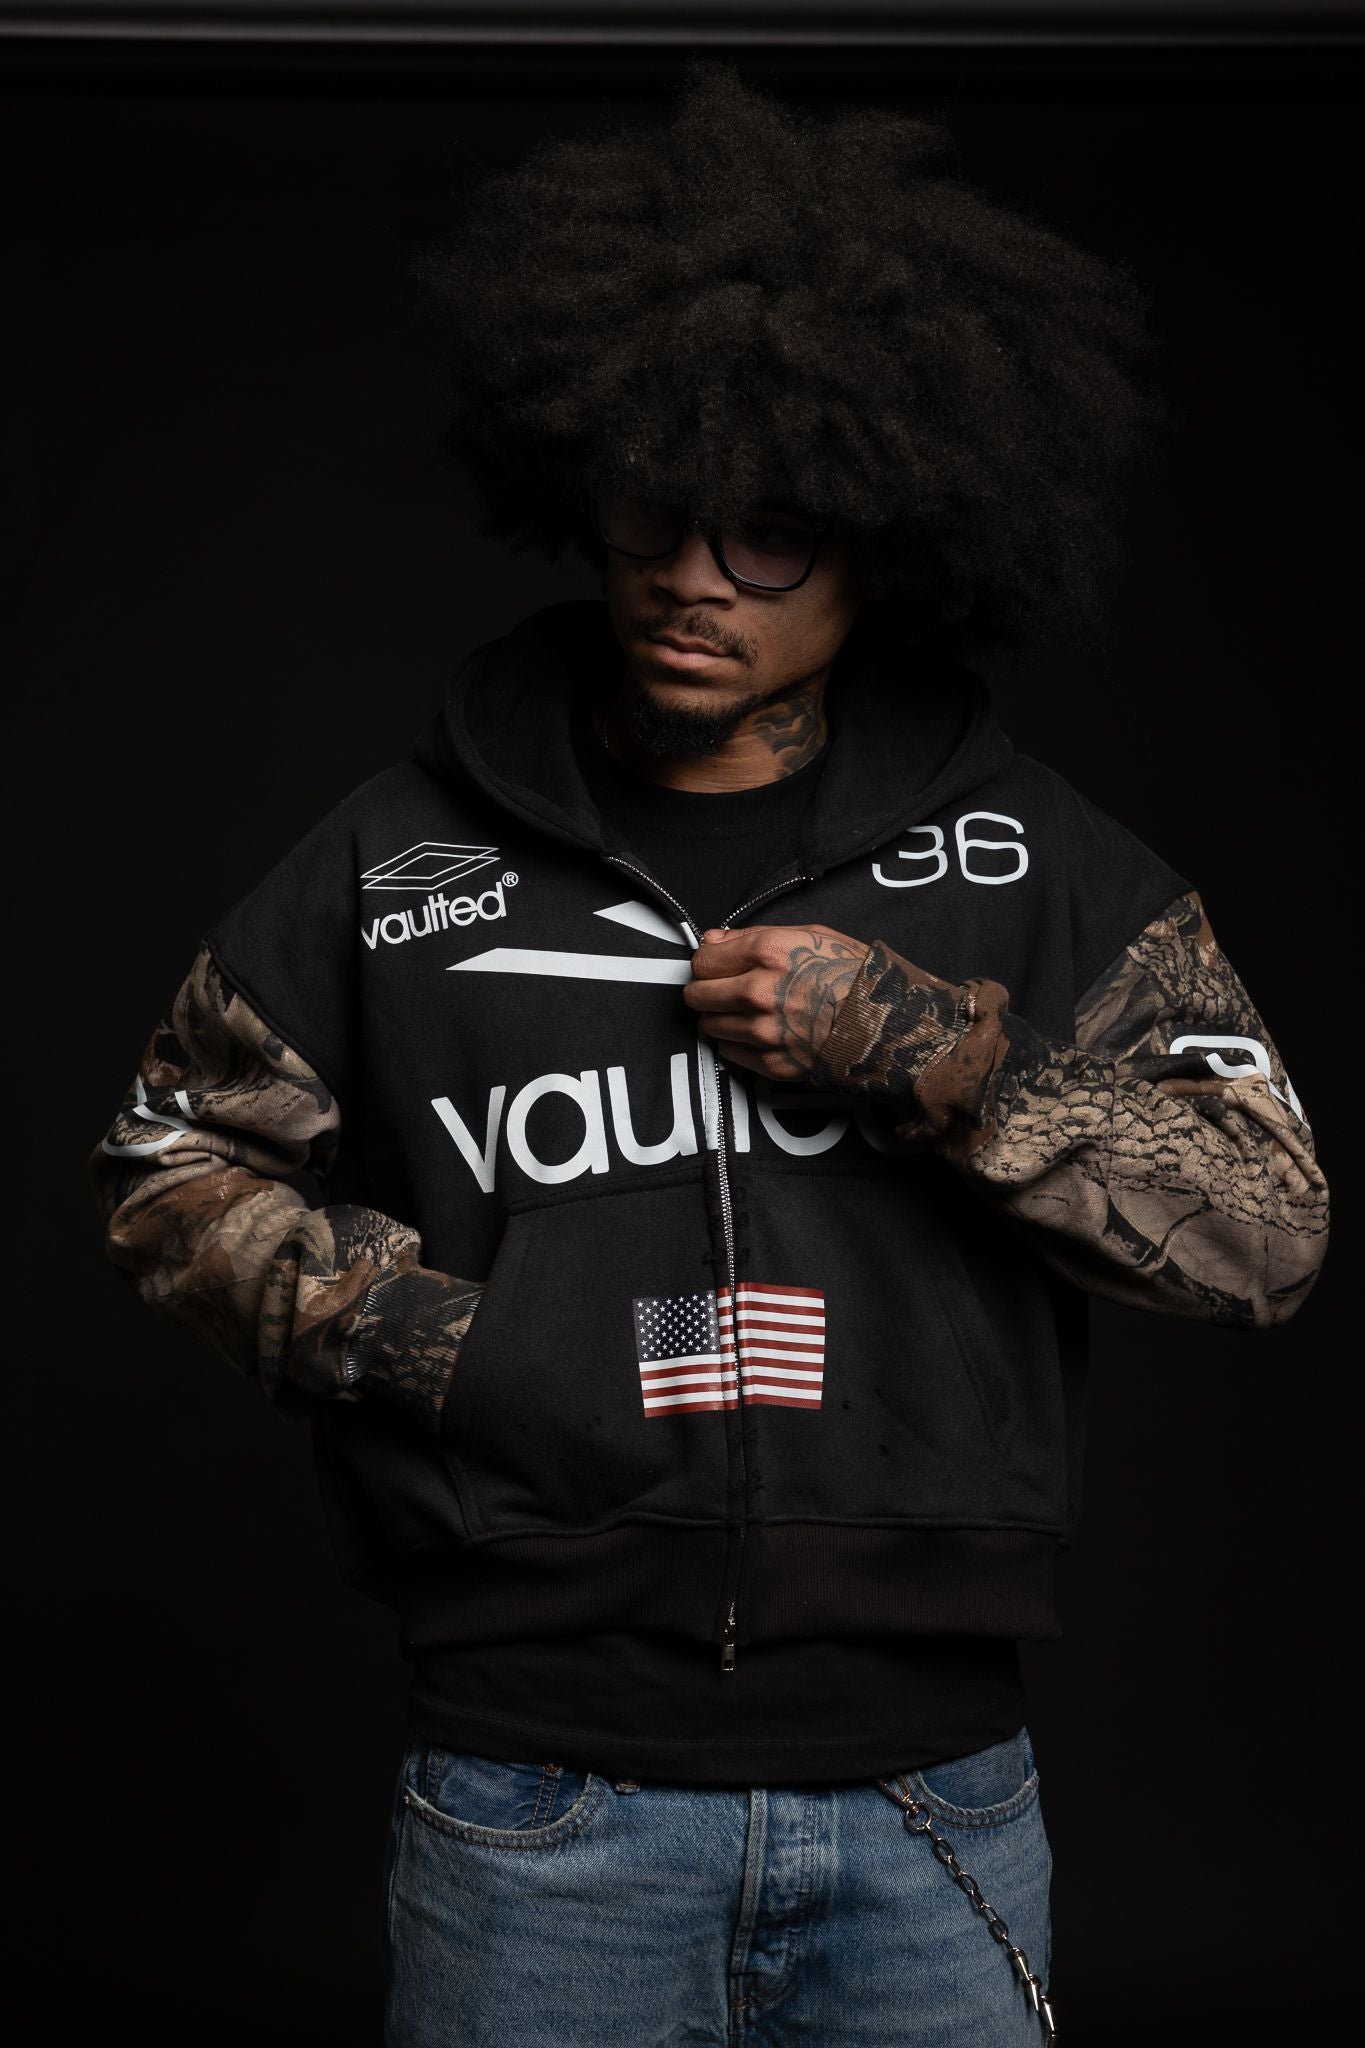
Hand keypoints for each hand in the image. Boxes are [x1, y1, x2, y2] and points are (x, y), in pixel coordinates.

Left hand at [682, 924, 870, 1080]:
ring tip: (748, 1013)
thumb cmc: (853, 975)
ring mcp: (763, 1031)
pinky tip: (761, 1033)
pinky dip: (738, 1043)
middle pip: (697, 994)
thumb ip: (752, 935)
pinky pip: (729, 1052)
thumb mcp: (809, 935)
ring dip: (721, 1018)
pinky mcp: (771, 1062)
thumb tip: (711, 940)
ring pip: (708, 1025)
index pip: (702, 960)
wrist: (888, 1022)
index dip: (707, 963)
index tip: (715, 967)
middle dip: (706, 991)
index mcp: (767, 953)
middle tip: (724, 991)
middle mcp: (759, 992)